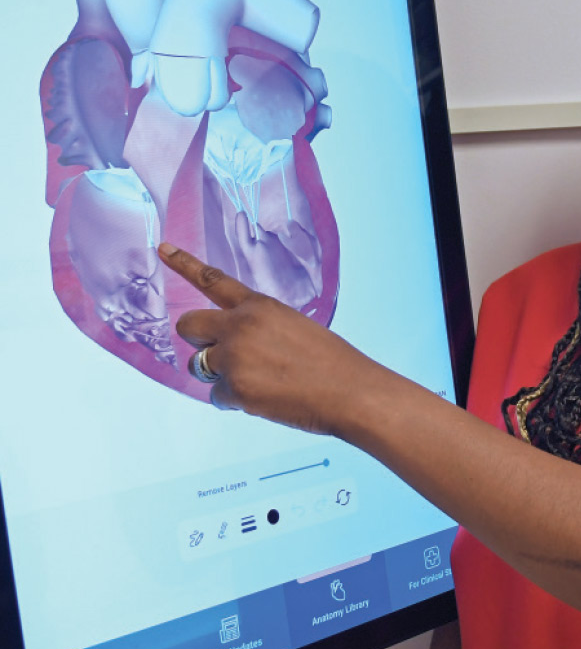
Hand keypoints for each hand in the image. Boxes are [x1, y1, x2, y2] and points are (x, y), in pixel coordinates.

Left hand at [157, 241, 368, 434]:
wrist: (349, 391)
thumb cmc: (331, 362)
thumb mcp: (295, 328)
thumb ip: (259, 329)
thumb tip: (237, 346)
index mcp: (259, 306)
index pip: (213, 279)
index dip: (184, 263)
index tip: (163, 248)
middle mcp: (240, 327)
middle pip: (188, 325)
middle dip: (197, 339)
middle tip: (219, 352)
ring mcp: (234, 358)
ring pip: (199, 365)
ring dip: (219, 375)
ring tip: (257, 380)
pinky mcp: (234, 390)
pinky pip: (217, 396)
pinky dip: (236, 401)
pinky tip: (266, 399)